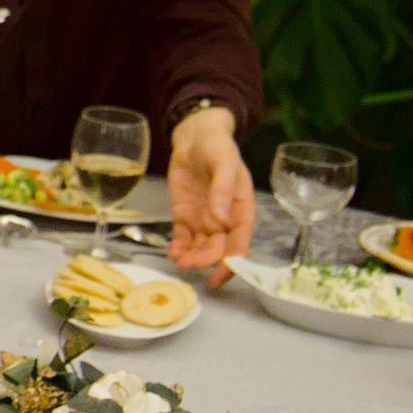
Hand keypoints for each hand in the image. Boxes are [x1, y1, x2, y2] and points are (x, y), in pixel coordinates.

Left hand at [165, 106, 252, 280]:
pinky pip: (183, 237)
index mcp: (241, 210)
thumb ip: (223, 190)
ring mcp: (203, 219)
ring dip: (191, 257)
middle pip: (218, 248)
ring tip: (177, 259)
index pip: (240, 242)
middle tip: (188, 264)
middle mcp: (224, 220)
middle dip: (205, 260)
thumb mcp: (224, 164)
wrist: (195, 136)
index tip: (221, 276)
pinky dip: (178, 247)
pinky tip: (171, 252)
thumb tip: (221, 220)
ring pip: (199, 247)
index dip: (233, 262)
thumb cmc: (218, 147)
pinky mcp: (184, 215)